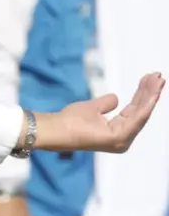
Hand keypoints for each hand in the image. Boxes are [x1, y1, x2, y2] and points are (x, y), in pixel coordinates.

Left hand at [36, 72, 164, 152]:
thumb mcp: (92, 107)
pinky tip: (153, 92)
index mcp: (118, 131)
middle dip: (150, 92)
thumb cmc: (70, 120)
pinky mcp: (119, 138)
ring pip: (141, 112)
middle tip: (158, 75)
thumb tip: (116, 98)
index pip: (134, 110)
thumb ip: (106, 103)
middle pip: (140, 110)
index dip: (142, 94)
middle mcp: (123, 138)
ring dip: (151, 94)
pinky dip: (146, 103)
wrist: (57, 128)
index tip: (150, 78)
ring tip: (158, 79)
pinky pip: (137, 117)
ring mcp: (122, 140)